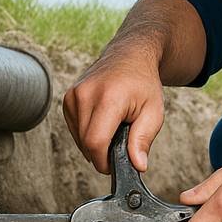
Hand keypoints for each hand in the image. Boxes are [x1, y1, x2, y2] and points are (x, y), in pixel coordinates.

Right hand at [61, 47, 164, 173]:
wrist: (131, 56)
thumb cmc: (144, 84)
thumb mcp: (154, 113)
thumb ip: (143, 140)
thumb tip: (138, 165)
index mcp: (109, 98)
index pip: (95, 142)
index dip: (104, 161)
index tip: (114, 165)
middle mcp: (86, 94)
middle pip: (85, 143)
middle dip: (102, 153)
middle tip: (121, 142)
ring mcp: (74, 95)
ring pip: (78, 138)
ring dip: (94, 143)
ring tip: (114, 126)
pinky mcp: (68, 98)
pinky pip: (75, 128)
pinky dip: (87, 133)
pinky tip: (103, 122)